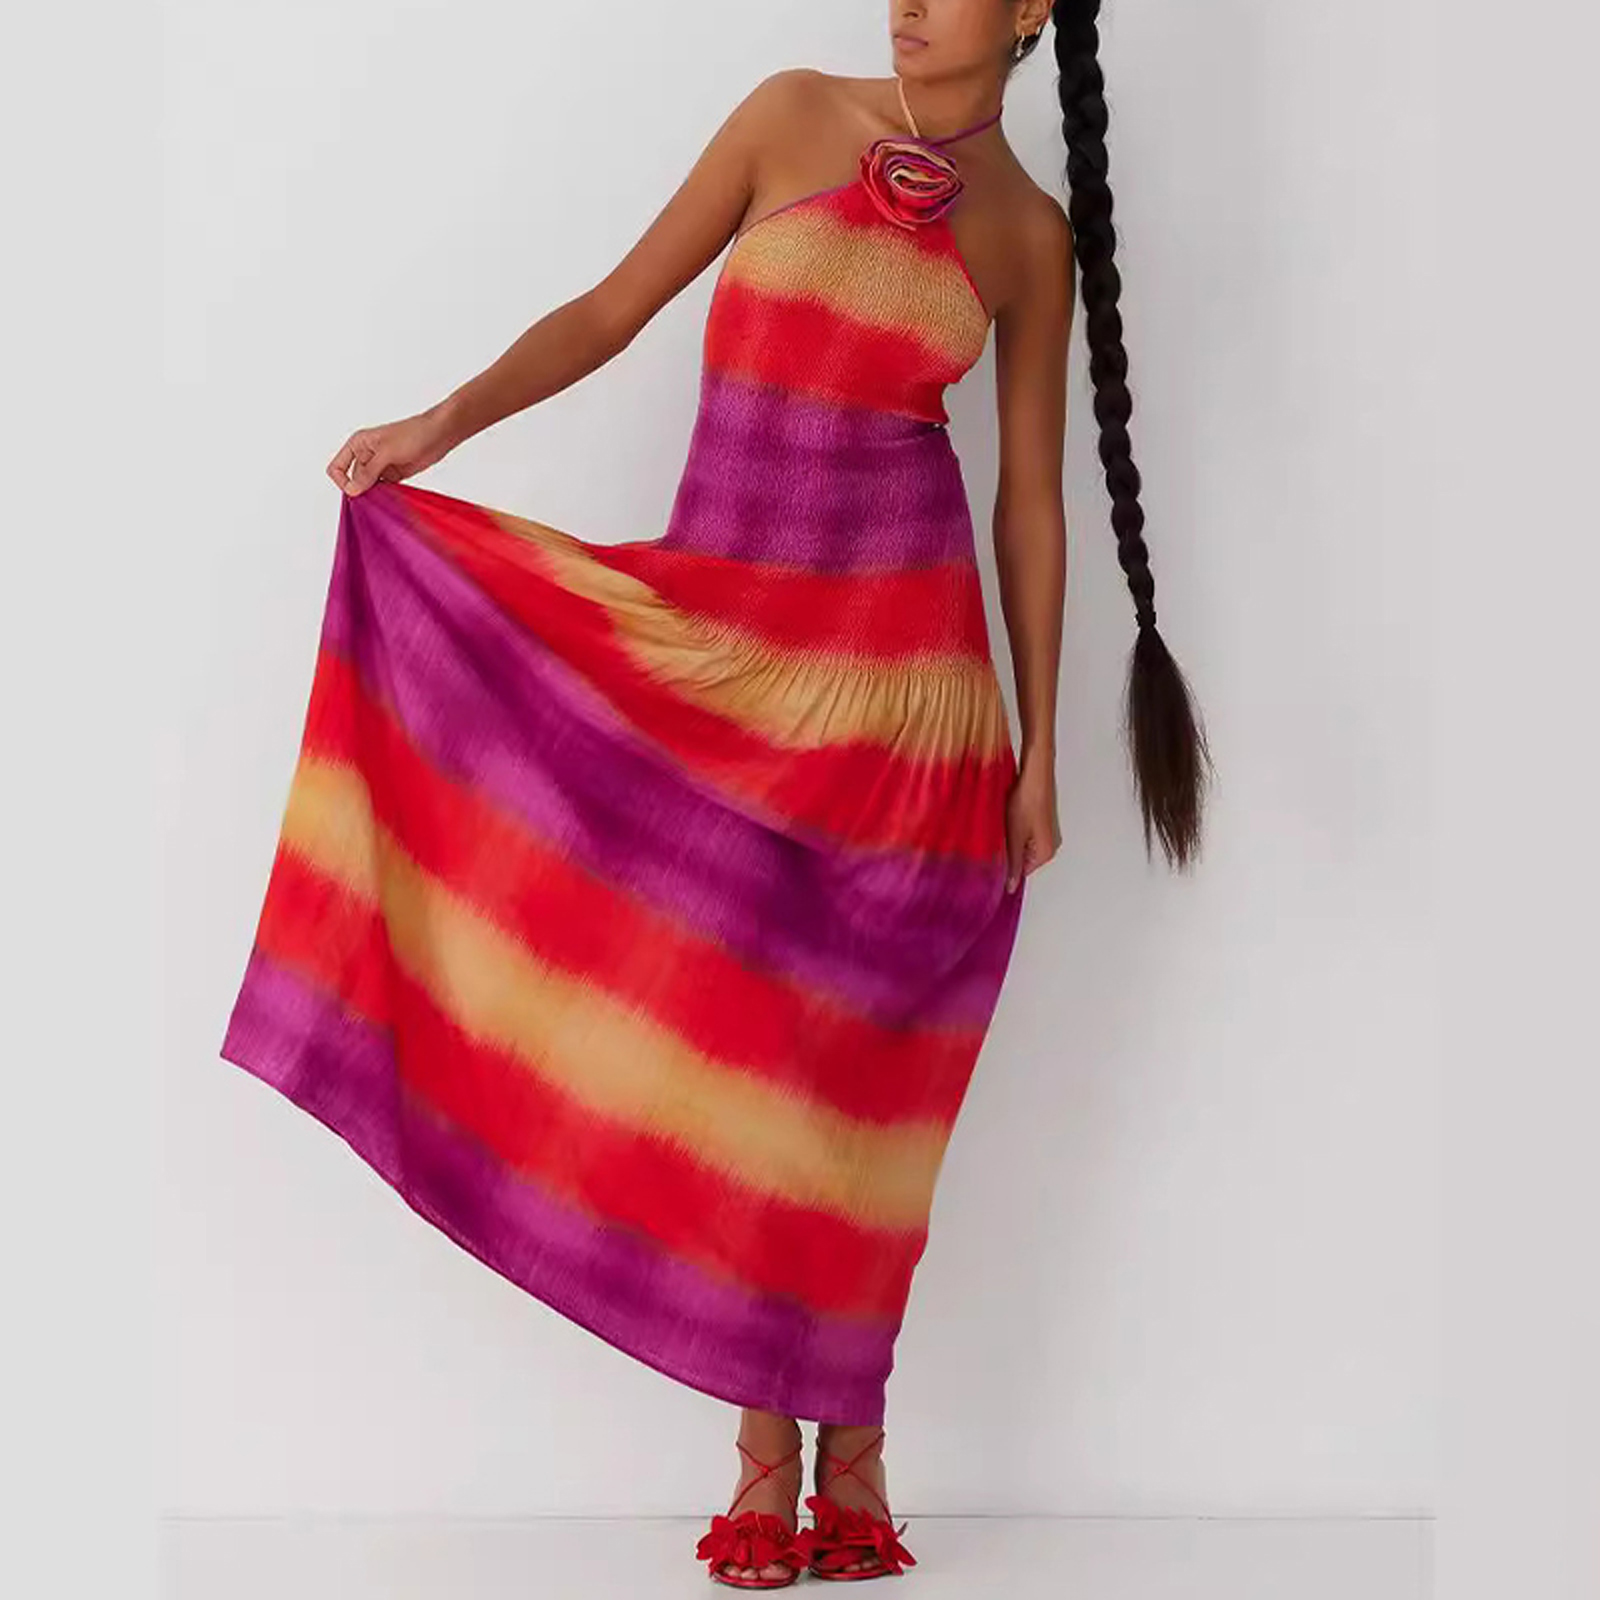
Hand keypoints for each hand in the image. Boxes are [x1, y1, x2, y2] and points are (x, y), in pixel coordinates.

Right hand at [326, 407, 455, 496]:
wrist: (438, 435)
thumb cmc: (413, 433)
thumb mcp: (387, 452)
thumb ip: (369, 472)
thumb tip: (352, 490)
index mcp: (358, 445)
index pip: (337, 467)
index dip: (343, 482)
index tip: (356, 492)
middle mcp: (366, 456)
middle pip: (353, 481)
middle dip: (361, 492)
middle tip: (374, 499)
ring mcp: (380, 466)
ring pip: (368, 487)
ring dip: (373, 496)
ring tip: (384, 500)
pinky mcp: (393, 475)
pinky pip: (382, 489)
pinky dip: (384, 496)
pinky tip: (392, 500)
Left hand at [1004, 752, 1059, 893]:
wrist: (1034, 775)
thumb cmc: (1027, 802)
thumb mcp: (1014, 838)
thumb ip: (1012, 863)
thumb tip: (1011, 885)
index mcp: (1045, 853)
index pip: (1022, 872)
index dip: (1005, 867)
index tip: (992, 861)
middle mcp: (1049, 845)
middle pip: (1022, 859)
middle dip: (1007, 852)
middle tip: (996, 839)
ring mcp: (1045, 832)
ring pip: (1021, 845)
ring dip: (1009, 839)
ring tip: (1003, 827)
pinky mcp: (1039, 821)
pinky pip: (1023, 833)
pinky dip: (1012, 829)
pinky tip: (1007, 819)